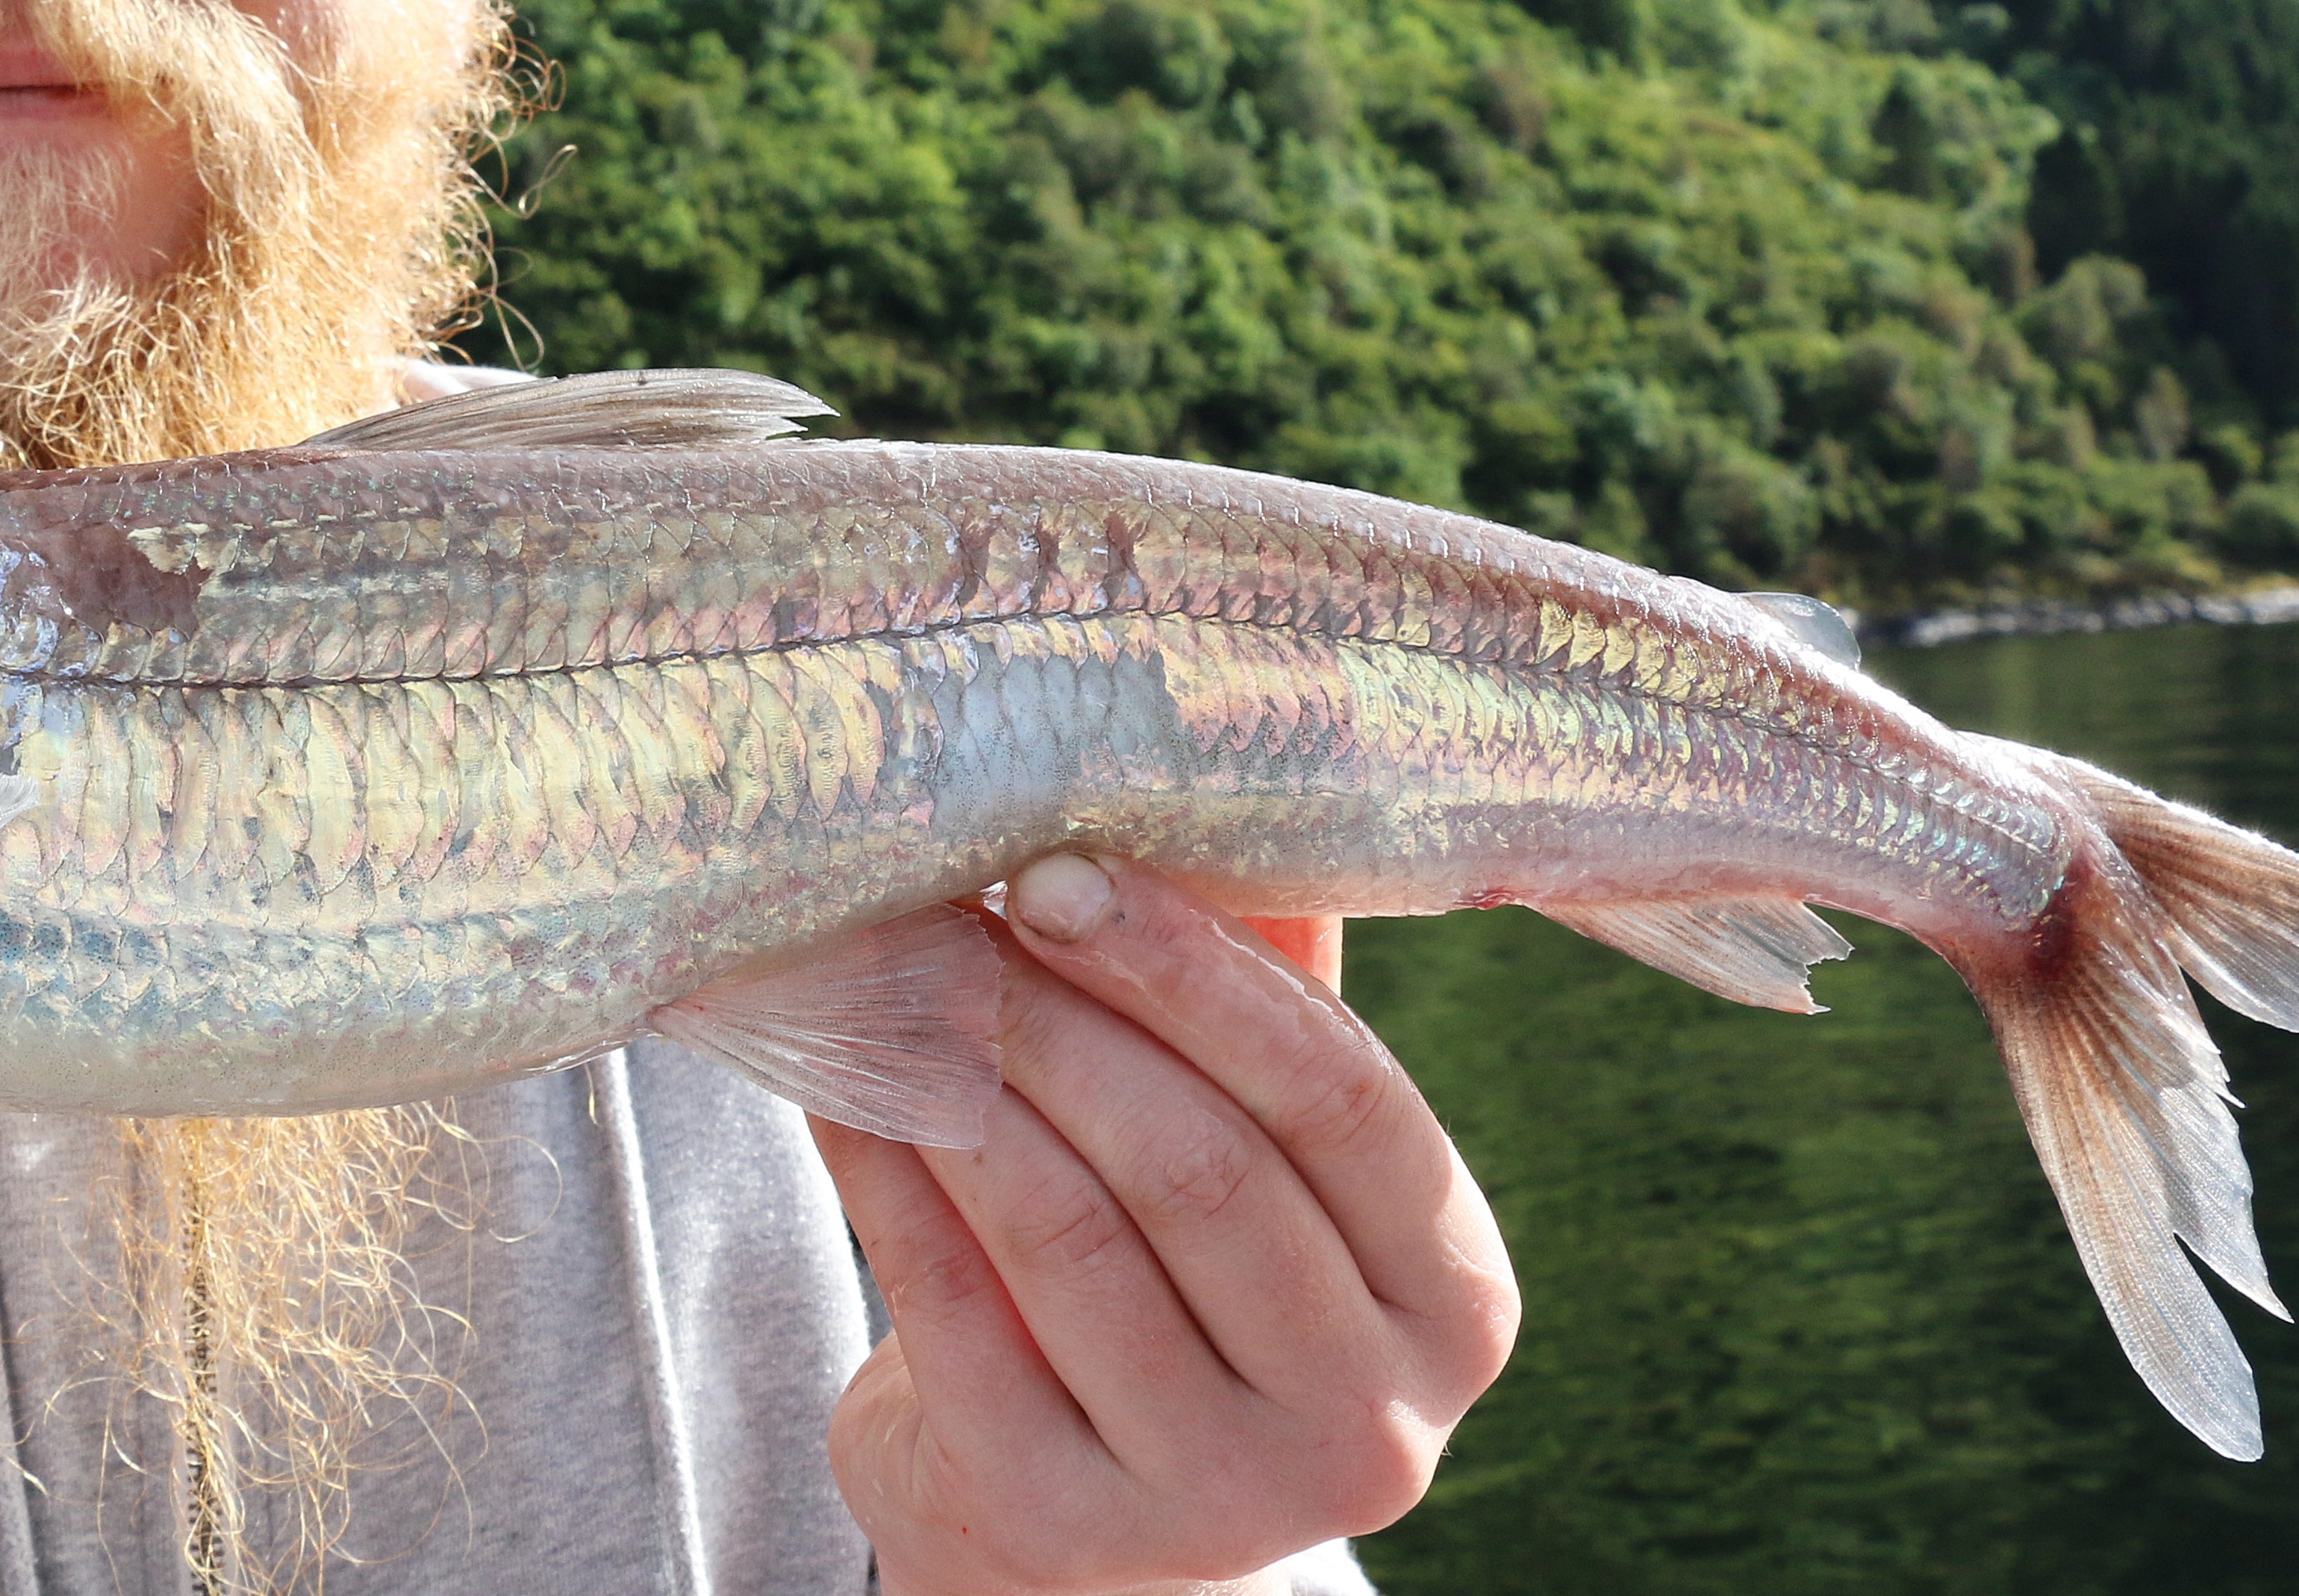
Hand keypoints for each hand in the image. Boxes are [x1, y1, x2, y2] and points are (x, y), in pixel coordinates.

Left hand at [811, 856, 1515, 1595]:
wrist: (1061, 1508)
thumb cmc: (1176, 1280)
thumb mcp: (1257, 1157)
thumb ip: (1262, 998)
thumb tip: (1215, 778)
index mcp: (1456, 1301)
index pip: (1342, 1099)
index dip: (1197, 974)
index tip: (1062, 870)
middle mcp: (1370, 1425)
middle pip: (1203, 1167)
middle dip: (1064, 1016)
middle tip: (954, 912)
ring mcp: (1224, 1501)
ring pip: (1072, 1234)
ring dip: (964, 1082)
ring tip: (889, 978)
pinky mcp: (1069, 1529)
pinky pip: (956, 1311)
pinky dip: (891, 1182)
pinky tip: (842, 1090)